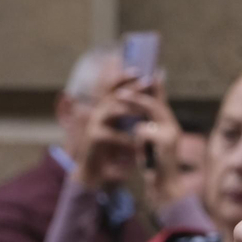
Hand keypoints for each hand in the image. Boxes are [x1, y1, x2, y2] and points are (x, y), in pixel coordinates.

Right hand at [76, 75, 146, 190]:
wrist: (97, 170)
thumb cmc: (115, 148)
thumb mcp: (126, 128)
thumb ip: (135, 114)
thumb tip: (149, 97)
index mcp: (107, 108)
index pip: (114, 87)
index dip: (125, 77)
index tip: (140, 70)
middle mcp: (99, 112)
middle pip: (114, 94)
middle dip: (131, 88)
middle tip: (147, 82)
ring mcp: (94, 124)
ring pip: (110, 111)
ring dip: (128, 109)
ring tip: (143, 111)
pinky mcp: (93, 138)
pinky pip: (109, 134)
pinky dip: (124, 137)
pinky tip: (136, 141)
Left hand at [124, 76, 185, 206]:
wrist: (167, 189)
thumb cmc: (157, 169)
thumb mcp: (151, 146)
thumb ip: (149, 131)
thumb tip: (139, 121)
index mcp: (170, 127)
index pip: (162, 102)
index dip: (157, 88)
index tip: (153, 73)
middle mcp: (173, 127)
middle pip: (155, 104)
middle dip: (137, 94)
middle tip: (121, 89)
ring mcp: (171, 134)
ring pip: (149, 114)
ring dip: (133, 107)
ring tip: (119, 98)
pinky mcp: (166, 142)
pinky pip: (143, 130)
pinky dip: (137, 139)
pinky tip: (142, 151)